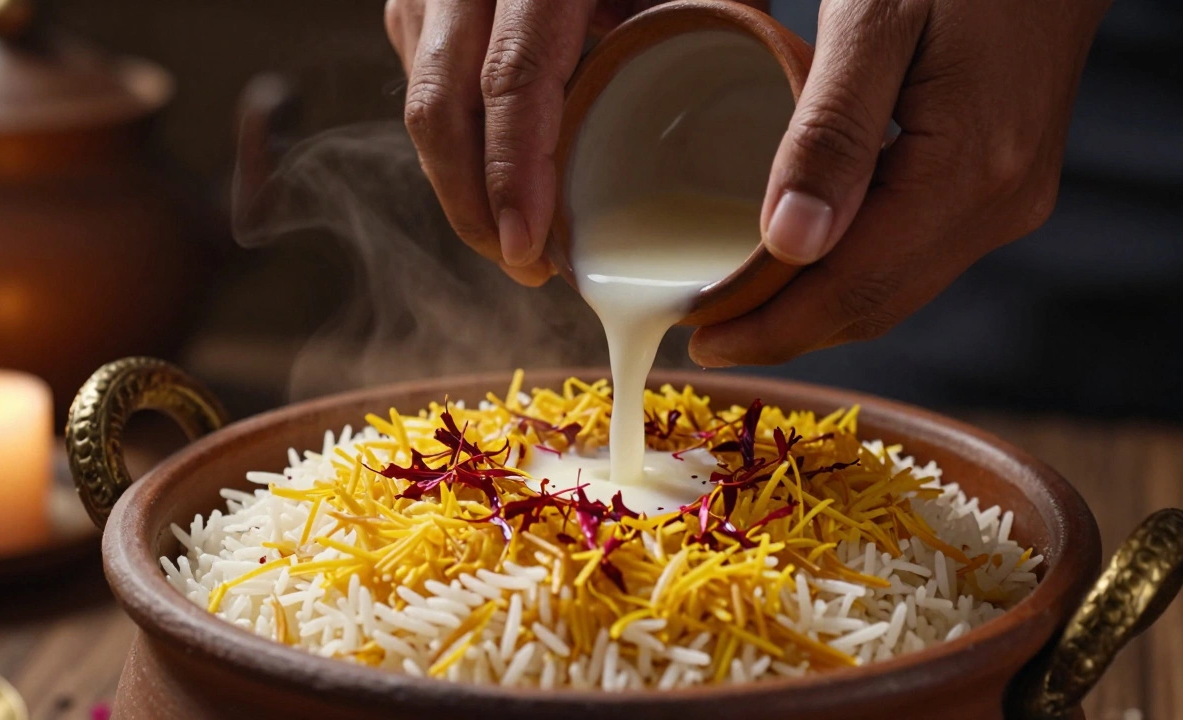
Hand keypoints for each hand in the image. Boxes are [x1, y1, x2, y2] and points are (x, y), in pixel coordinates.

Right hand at [384, 0, 766, 286]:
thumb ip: (717, 31)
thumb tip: (763, 156)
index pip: (511, 78)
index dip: (513, 173)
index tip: (529, 250)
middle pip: (440, 107)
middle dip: (472, 206)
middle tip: (525, 266)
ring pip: (422, 105)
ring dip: (461, 185)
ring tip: (518, 241)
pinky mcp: (418, 6)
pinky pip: (422, 88)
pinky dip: (458, 148)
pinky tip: (499, 185)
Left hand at [688, 0, 1110, 366]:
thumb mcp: (873, 20)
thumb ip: (831, 131)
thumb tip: (791, 242)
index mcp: (967, 170)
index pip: (854, 288)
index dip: (772, 329)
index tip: (703, 343)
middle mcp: (997, 203)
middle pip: (876, 304)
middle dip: (785, 332)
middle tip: (706, 336)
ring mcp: (1007, 199)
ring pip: (896, 290)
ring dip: (816, 312)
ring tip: (740, 313)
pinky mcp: (1001, 185)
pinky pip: (916, 257)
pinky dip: (852, 275)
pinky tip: (804, 268)